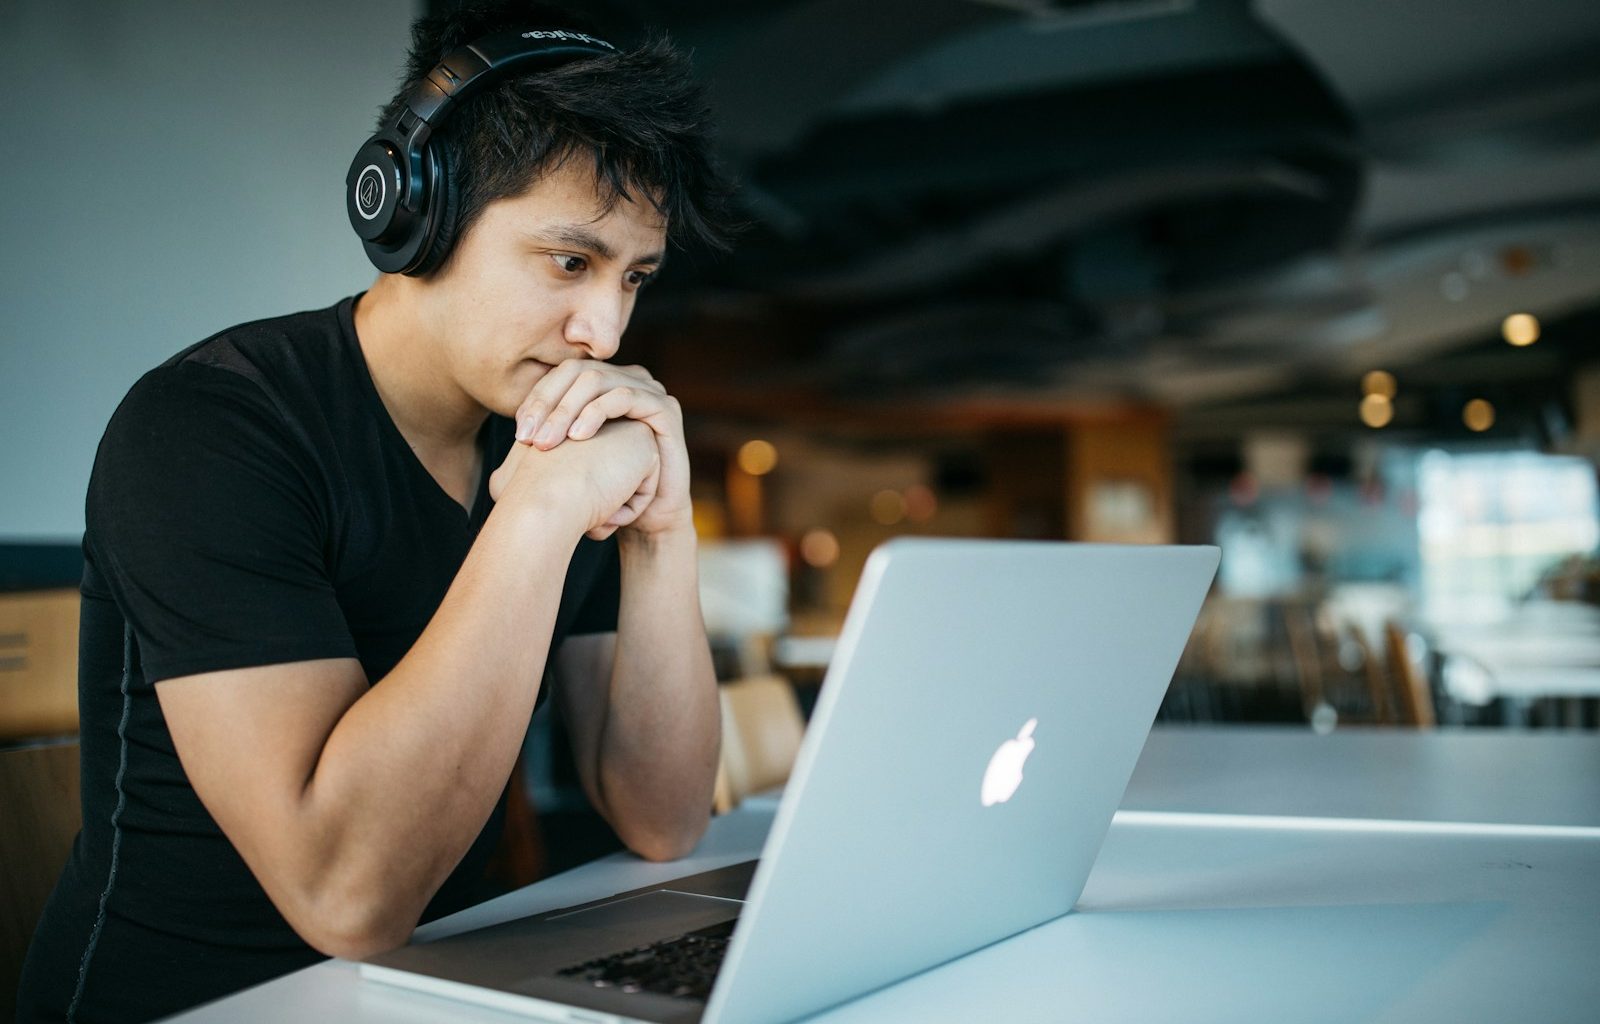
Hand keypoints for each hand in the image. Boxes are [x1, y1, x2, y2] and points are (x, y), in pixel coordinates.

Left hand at [513, 360, 691, 535]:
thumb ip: (546, 440)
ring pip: (597, 380)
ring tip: (548, 442)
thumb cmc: (606, 491)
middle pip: (577, 372)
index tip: (519, 435)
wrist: (647, 518)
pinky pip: (625, 396)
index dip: (536, 399)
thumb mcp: (569, 461)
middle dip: (548, 404)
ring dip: (567, 410)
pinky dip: (597, 412)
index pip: (561, 375)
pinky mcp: (665, 407)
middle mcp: (626, 380)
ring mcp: (648, 390)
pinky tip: (579, 437)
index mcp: (603, 386)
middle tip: (529, 439)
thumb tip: (512, 434)